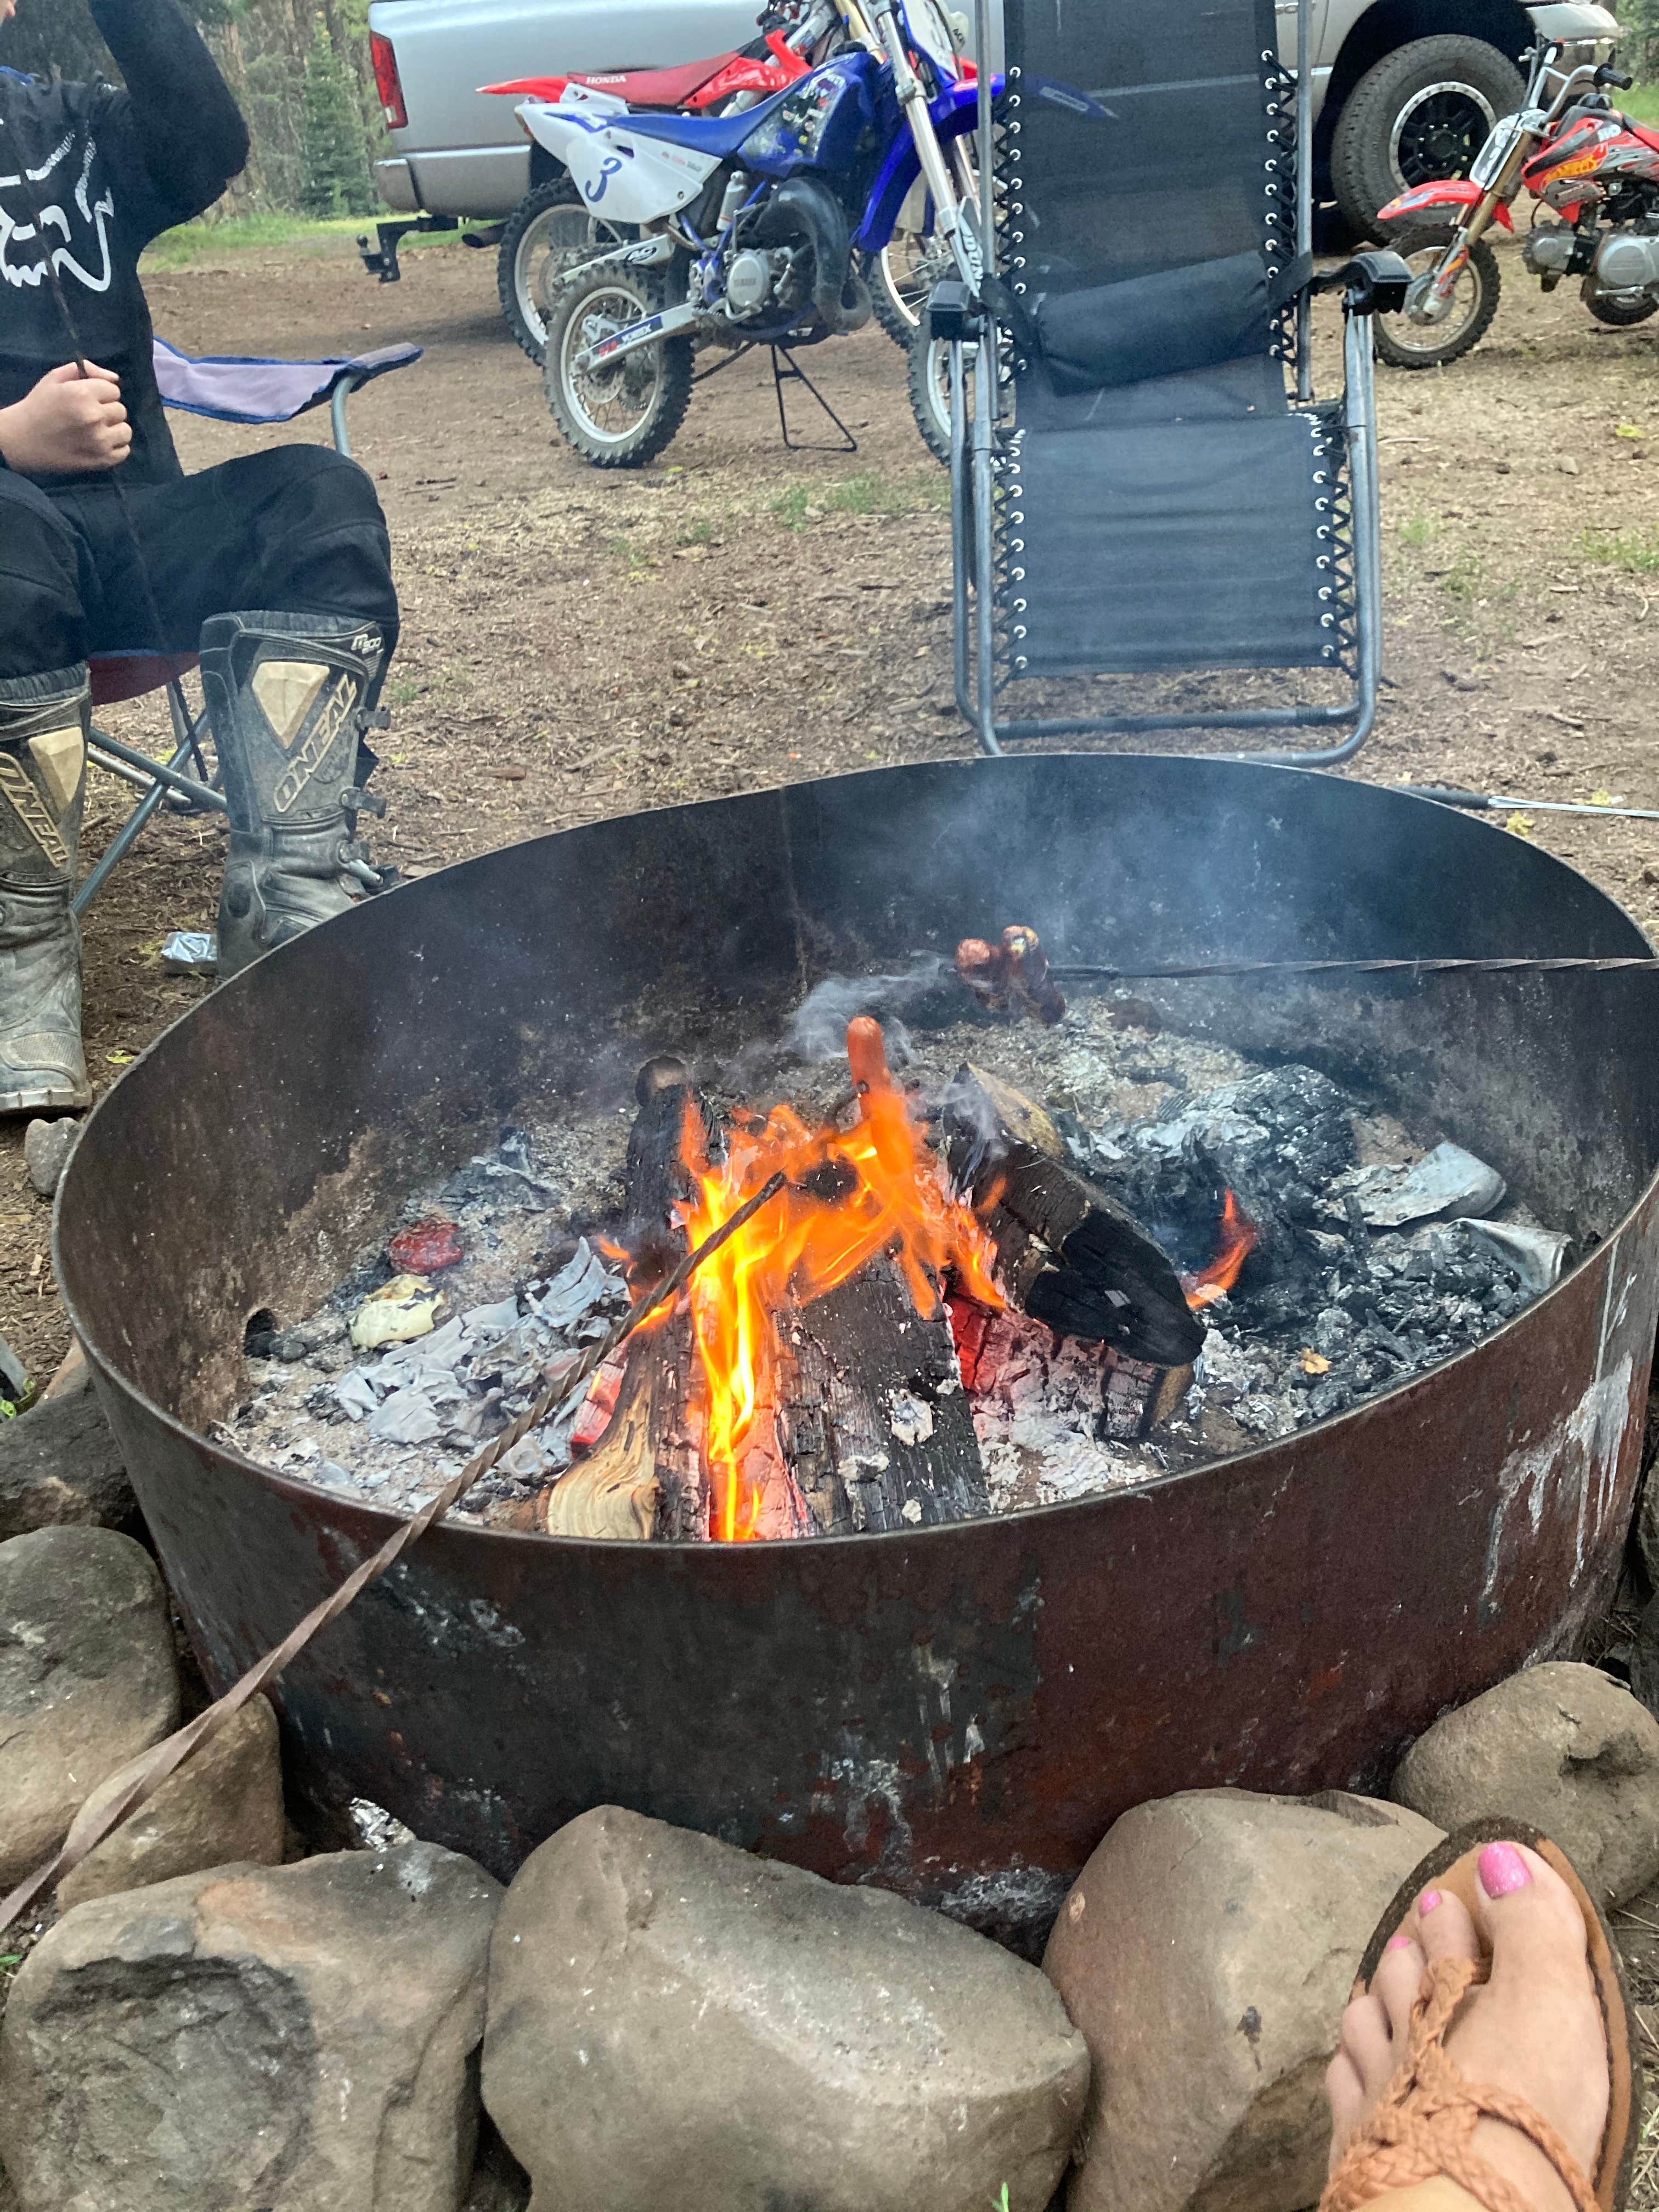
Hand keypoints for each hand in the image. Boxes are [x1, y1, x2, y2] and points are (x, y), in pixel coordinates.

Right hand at [0, 361, 130, 473]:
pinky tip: (100, 444)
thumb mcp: (55, 378)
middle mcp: (94, 417)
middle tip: (90, 415)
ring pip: (126, 431)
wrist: (23, 440)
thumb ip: (86, 370)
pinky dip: (116, 447)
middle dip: (107, 410)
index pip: (114, 390)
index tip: (89, 399)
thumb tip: (115, 378)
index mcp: (82, 394)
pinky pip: (124, 451)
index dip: (102, 393)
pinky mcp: (101, 460)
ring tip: (97, 430)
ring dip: (114, 429)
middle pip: (121, 410)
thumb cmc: (39, 406)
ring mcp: (99, 441)